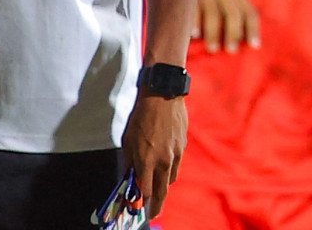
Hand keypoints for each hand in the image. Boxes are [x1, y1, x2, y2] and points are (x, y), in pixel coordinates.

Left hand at [121, 93, 186, 218]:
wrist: (163, 97)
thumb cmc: (140, 116)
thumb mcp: (128, 138)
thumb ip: (130, 160)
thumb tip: (130, 176)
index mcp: (147, 158)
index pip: (146, 190)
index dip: (143, 203)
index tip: (141, 210)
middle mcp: (163, 161)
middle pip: (162, 191)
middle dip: (157, 205)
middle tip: (153, 213)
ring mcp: (176, 155)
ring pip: (170, 179)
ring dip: (162, 185)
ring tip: (155, 187)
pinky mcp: (183, 149)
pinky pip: (176, 167)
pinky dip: (169, 171)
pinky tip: (163, 167)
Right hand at [192, 0, 259, 53]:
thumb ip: (232, 0)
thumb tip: (241, 28)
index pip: (248, 11)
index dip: (253, 29)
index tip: (254, 46)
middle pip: (232, 15)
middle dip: (233, 34)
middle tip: (230, 50)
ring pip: (212, 15)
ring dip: (213, 34)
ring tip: (212, 48)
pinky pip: (191, 9)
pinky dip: (192, 23)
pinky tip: (192, 35)